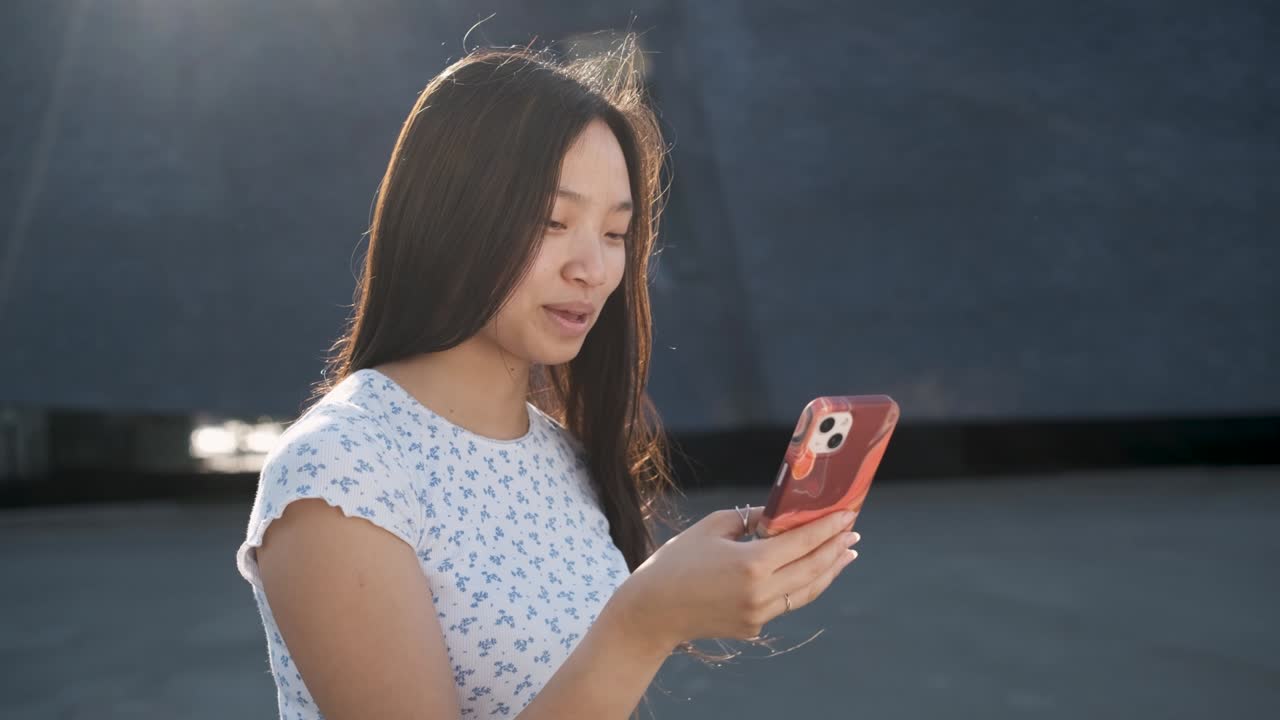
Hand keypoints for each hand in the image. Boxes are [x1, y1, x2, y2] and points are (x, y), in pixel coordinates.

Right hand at [610, 505, 860, 647]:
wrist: (652, 611)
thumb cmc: (676, 562)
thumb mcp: (711, 528)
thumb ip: (749, 519)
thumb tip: (776, 516)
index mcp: (751, 563)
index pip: (802, 542)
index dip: (828, 527)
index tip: (847, 515)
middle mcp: (761, 592)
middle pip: (813, 569)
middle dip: (836, 549)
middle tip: (853, 533)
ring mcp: (759, 614)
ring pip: (807, 591)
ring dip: (828, 571)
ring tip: (844, 555)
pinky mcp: (753, 627)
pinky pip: (786, 603)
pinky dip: (803, 585)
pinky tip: (810, 573)